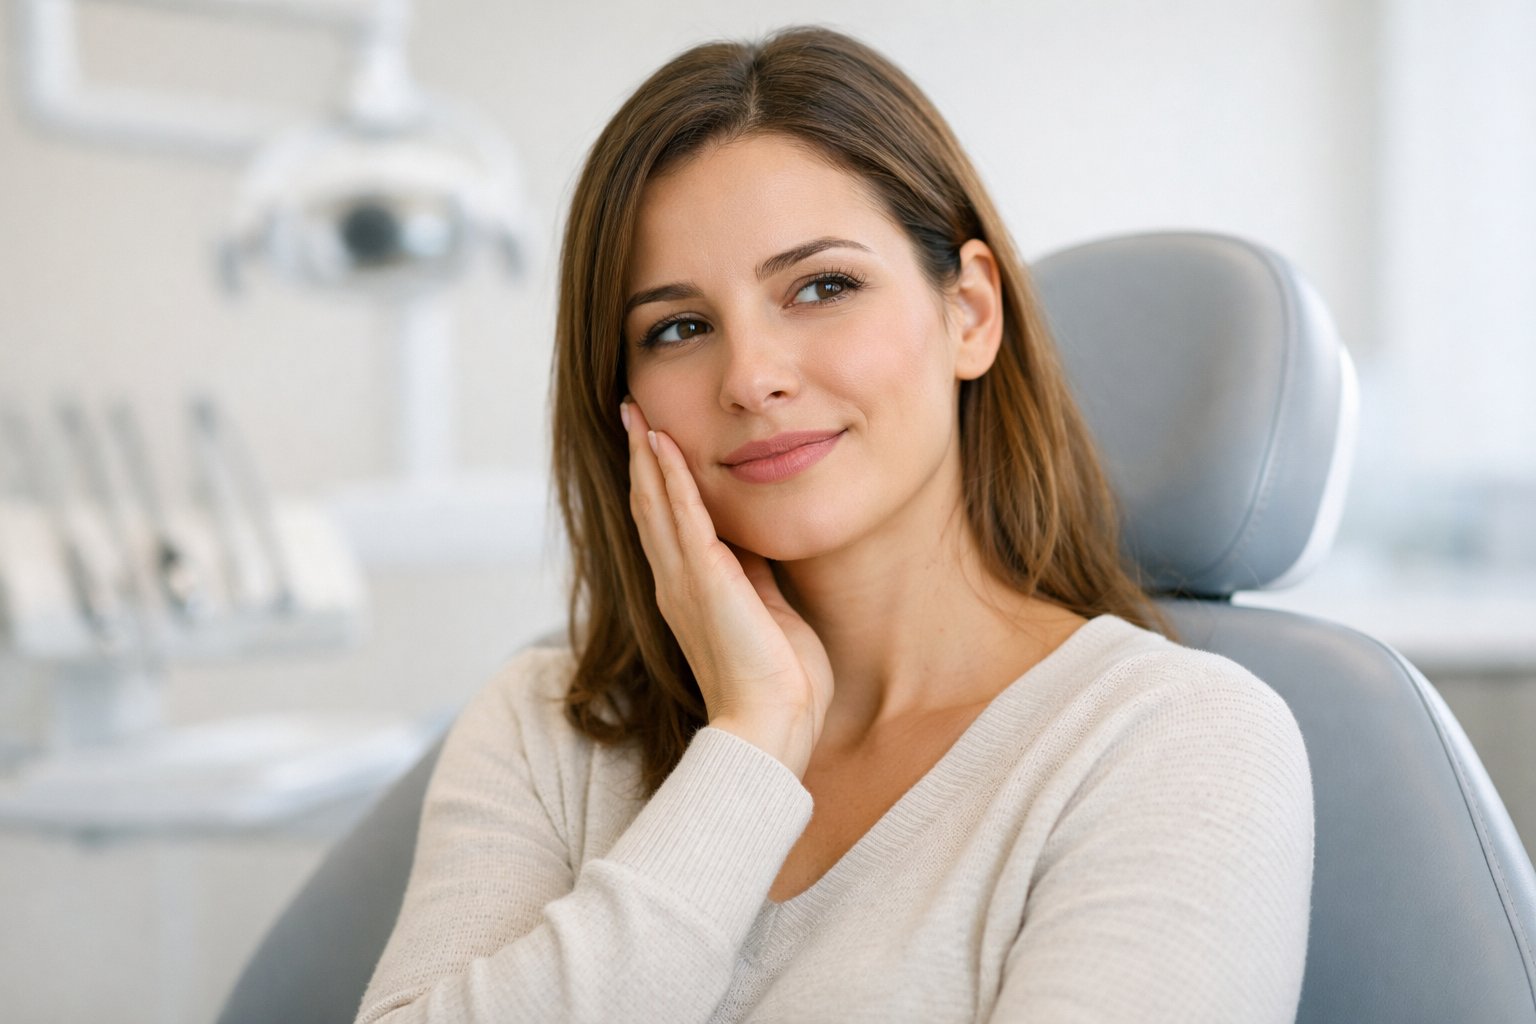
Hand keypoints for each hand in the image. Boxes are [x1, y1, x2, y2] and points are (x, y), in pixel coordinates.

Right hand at [622, 398, 831, 777]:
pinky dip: (671, 478)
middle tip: (628, 412)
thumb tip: (755, 540)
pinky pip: (684, 516)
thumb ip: (755, 575)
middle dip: (639, 457)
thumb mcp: (768, 611)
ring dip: (646, 455)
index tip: (650, 441)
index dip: (655, 481)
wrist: (772, 725)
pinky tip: (662, 445)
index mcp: (690, 593)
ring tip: (635, 414)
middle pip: (648, 506)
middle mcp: (676, 583)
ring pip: (657, 504)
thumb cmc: (778, 682)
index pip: (665, 524)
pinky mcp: (706, 580)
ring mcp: (685, 581)